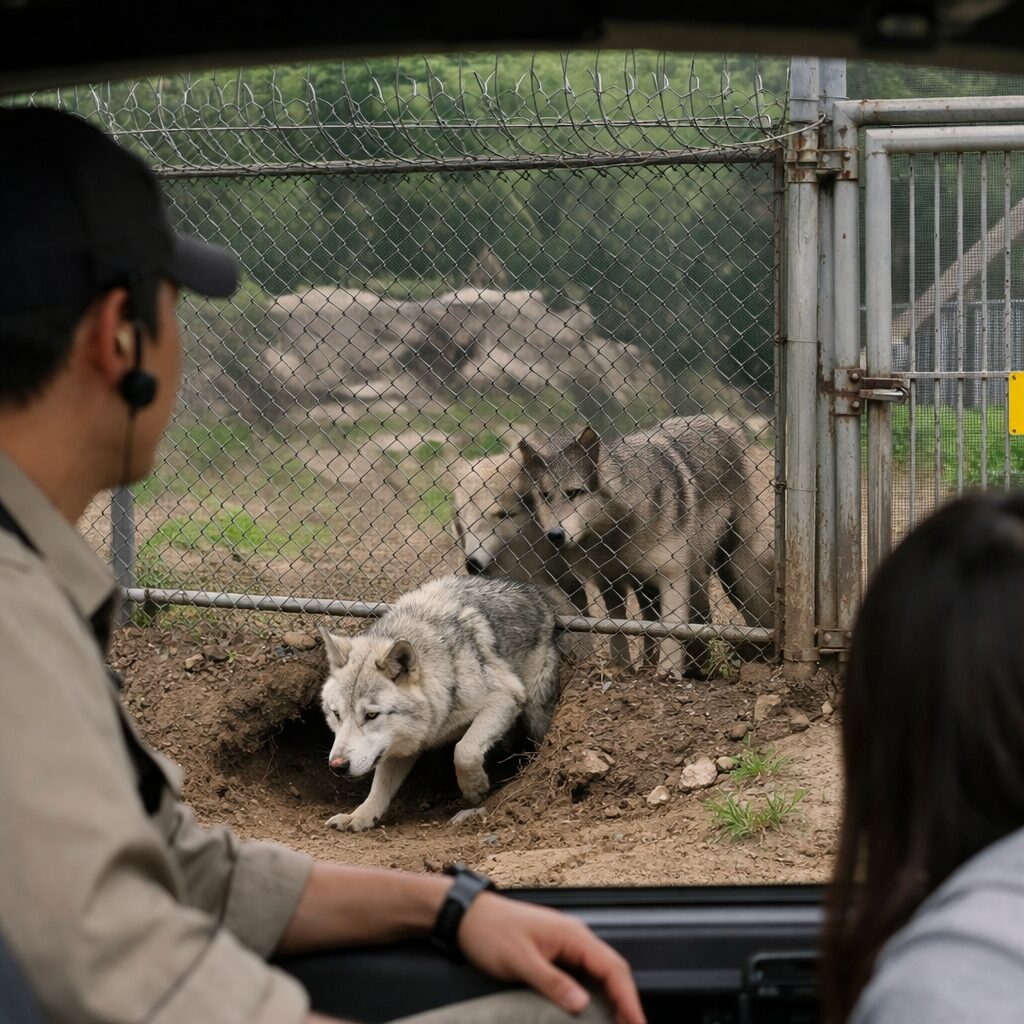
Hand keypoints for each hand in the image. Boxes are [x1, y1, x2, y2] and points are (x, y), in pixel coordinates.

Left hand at [457, 892, 645, 1023]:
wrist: (469, 915)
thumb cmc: (491, 932)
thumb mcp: (520, 960)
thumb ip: (552, 982)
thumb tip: (582, 1004)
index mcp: (572, 935)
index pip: (612, 967)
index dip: (628, 997)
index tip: (638, 1023)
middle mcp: (575, 937)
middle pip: (612, 969)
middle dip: (627, 1000)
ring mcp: (566, 943)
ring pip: (601, 971)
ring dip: (613, 997)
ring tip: (620, 1022)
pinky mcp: (556, 951)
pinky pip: (585, 972)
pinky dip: (597, 991)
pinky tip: (595, 1008)